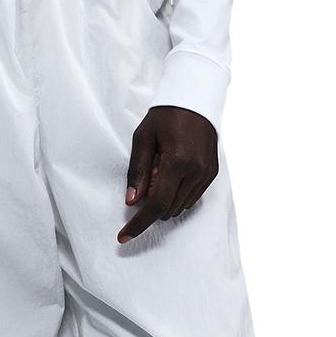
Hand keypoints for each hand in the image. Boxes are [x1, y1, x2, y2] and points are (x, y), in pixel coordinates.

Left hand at [120, 105, 217, 243]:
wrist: (195, 100)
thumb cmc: (165, 117)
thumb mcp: (143, 138)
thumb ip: (137, 171)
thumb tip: (132, 201)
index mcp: (177, 161)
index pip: (156, 204)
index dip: (139, 223)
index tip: (124, 236)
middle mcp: (196, 171)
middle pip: (168, 209)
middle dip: (151, 205)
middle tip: (148, 177)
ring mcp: (207, 173)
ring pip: (180, 206)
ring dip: (165, 200)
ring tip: (161, 170)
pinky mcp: (212, 173)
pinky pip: (191, 198)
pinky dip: (177, 195)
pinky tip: (172, 174)